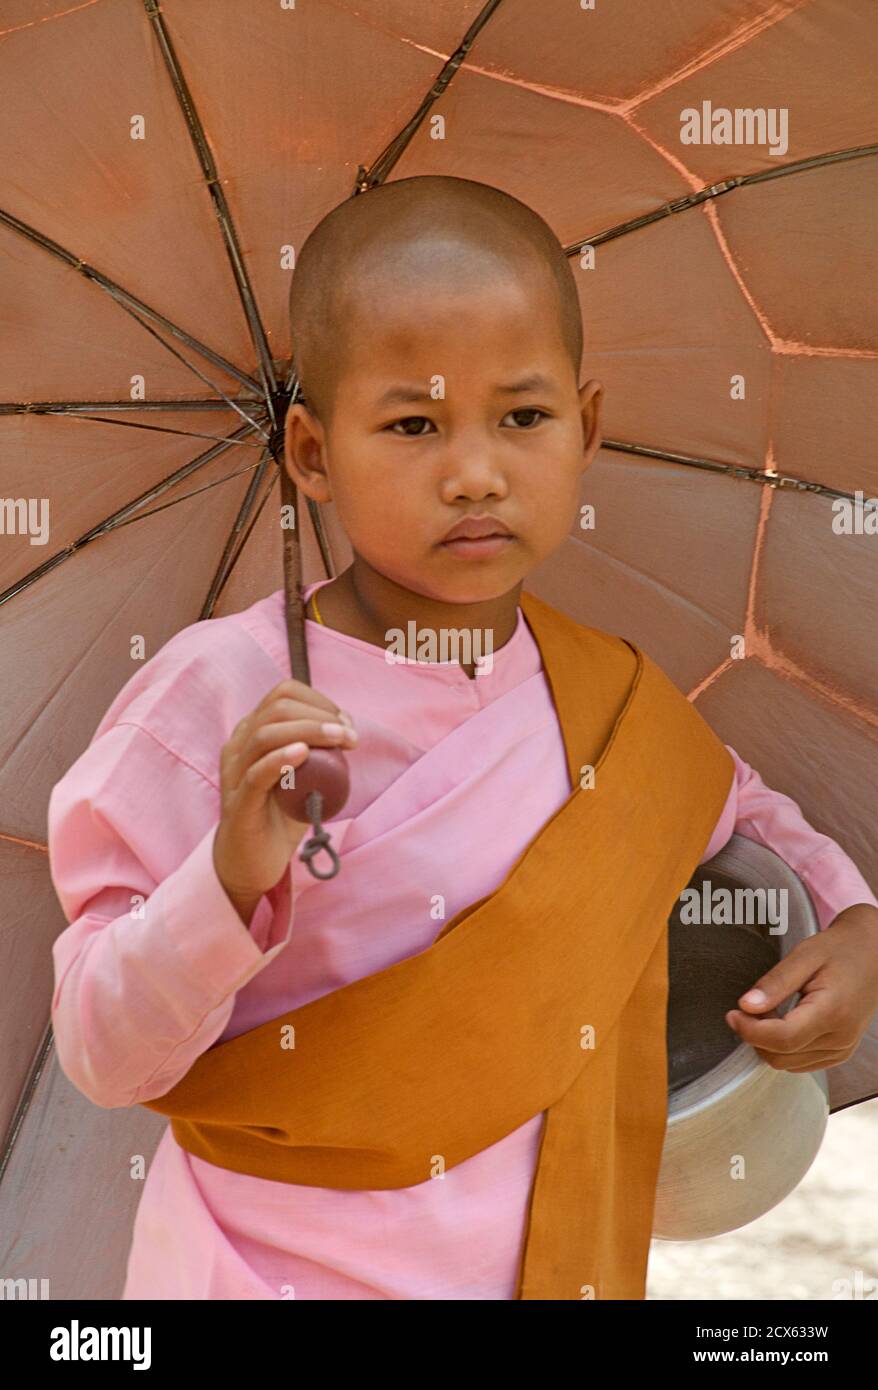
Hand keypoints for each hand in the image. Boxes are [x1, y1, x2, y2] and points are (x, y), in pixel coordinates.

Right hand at [213, 678, 357, 922]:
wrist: (251, 862)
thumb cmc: (279, 816)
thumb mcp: (301, 776)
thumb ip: (316, 753)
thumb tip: (347, 730)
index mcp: (252, 733)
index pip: (283, 694)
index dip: (318, 701)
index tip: (345, 723)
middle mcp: (238, 746)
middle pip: (276, 708)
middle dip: (320, 715)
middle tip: (350, 737)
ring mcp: (235, 773)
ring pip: (266, 734)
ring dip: (309, 731)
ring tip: (340, 740)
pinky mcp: (239, 803)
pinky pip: (256, 773)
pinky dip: (281, 759)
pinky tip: (304, 753)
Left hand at [725, 903, 877, 1072]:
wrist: (873, 954)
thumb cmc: (840, 950)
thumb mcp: (804, 955)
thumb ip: (775, 983)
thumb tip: (746, 1006)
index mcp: (832, 1012)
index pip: (782, 1038)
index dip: (750, 1030)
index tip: (732, 1013)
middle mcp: (840, 1038)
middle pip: (781, 1056)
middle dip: (756, 1036)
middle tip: (750, 1007)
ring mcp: (841, 1050)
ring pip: (788, 1064)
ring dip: (768, 1042)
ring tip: (770, 1009)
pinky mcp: (839, 1053)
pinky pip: (800, 1063)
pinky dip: (782, 1047)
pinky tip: (782, 1021)